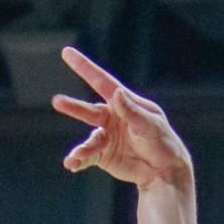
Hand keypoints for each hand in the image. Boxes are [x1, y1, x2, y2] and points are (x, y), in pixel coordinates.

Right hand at [52, 48, 191, 188]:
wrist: (166, 170)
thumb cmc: (162, 142)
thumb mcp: (150, 125)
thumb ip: (132, 111)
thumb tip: (116, 93)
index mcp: (124, 103)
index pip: (102, 82)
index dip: (85, 67)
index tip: (67, 52)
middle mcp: (112, 118)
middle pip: (90, 111)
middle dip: (74, 107)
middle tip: (57, 101)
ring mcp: (107, 137)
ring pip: (90, 140)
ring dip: (81, 149)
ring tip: (75, 158)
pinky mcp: (104, 155)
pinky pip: (88, 156)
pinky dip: (79, 160)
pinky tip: (72, 164)